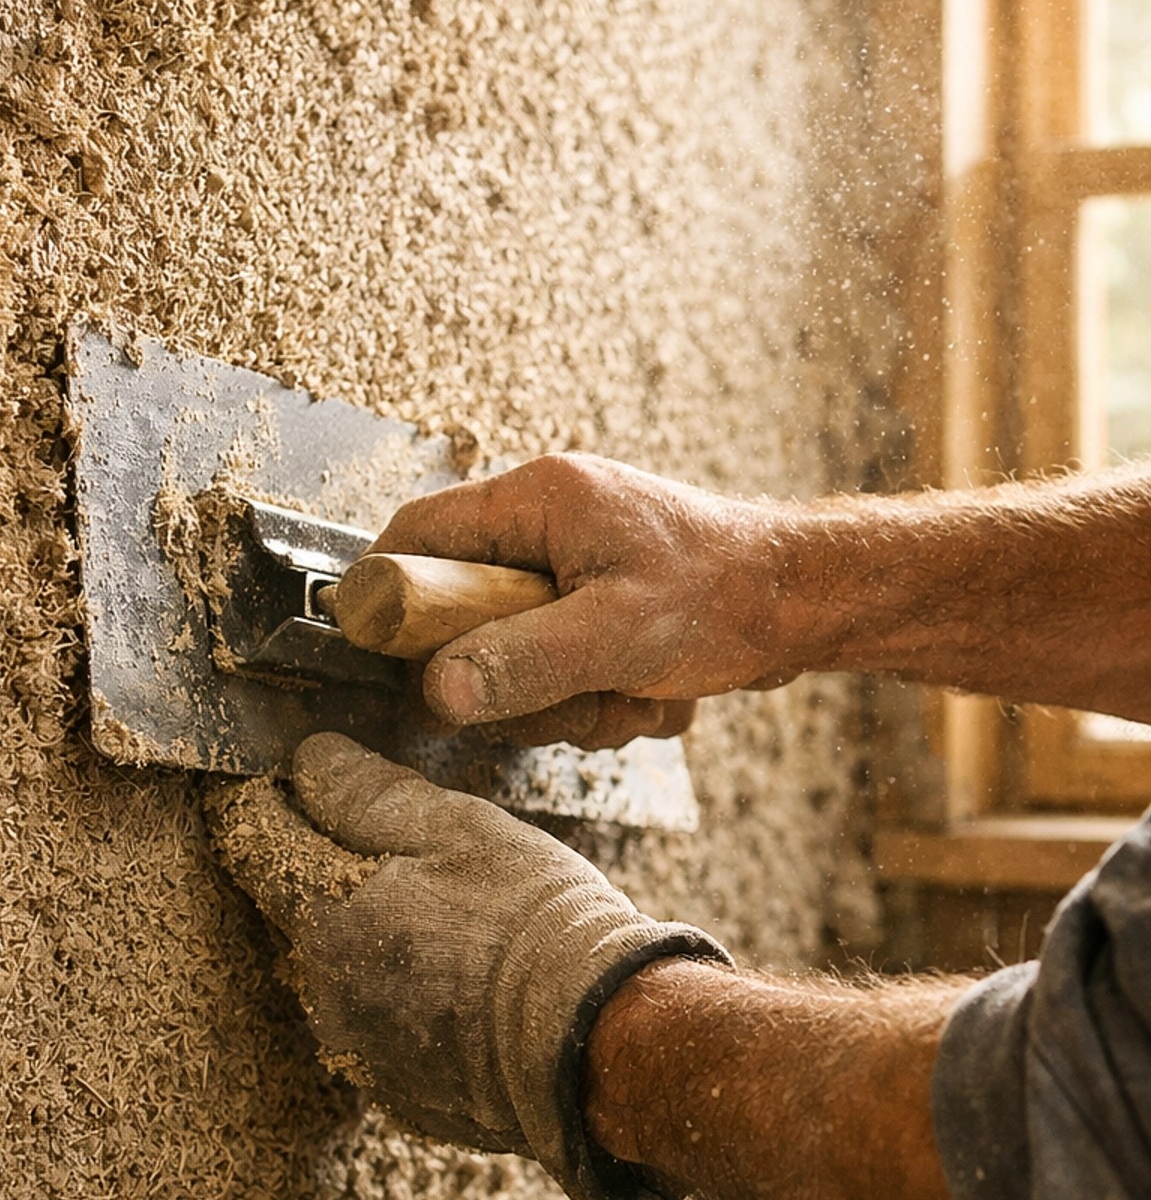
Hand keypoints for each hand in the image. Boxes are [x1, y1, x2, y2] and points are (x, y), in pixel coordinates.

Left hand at [205, 733, 730, 1199]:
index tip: (299, 781)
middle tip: (393, 845)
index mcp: (321, 916)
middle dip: (319, 869)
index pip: (249, 840)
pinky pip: (370, 1024)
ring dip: (358, 936)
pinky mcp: (395, 1090)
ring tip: (435, 915)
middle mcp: (319, 992)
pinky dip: (394, 995)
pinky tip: (452, 976)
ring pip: (328, 969)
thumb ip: (365, 792)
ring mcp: (354, 1050)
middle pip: (288, 908)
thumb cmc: (530, 921)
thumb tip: (306, 759)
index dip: (271, 801)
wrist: (596, 1040)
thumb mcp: (454, 827)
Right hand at [372, 454, 795, 745]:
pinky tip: (653, 691)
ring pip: (514, 658)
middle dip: (513, 679)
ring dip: (569, 700)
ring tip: (633, 693)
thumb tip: (435, 691)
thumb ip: (522, 662)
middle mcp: (545, 527)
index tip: (391, 658)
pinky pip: (560, 671)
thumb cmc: (728, 595)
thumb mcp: (618, 635)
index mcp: (537, 499)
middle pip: (462, 616)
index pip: (416, 533)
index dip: (390, 596)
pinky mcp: (595, 608)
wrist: (810, 602)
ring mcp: (570, 569)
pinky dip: (602, 699)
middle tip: (567, 696)